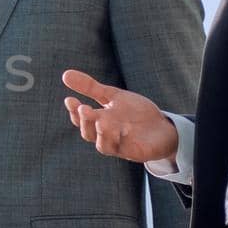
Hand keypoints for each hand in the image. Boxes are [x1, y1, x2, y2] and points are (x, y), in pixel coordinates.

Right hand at [61, 69, 177, 163]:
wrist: (162, 127)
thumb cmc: (135, 113)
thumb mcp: (113, 96)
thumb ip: (90, 88)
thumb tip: (65, 74)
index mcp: (98, 122)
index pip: (80, 119)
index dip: (73, 111)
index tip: (70, 99)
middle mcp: (105, 136)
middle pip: (88, 133)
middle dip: (85, 121)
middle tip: (84, 109)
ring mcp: (119, 145)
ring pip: (103, 145)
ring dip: (102, 132)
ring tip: (102, 120)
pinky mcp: (134, 152)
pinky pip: (125, 149)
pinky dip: (123, 139)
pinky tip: (125, 128)